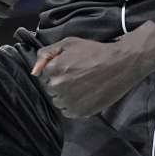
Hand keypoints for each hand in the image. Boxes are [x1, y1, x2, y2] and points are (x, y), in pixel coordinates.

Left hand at [31, 23, 154, 117]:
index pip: (44, 75)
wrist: (120, 64)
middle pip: (50, 89)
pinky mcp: (81, 112)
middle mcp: (58, 86)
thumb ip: (46, 54)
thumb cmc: (93, 51)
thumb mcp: (68, 43)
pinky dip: (74, 105)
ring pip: (58, 101)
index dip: (57, 70)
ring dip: (65, 95)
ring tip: (81, 86)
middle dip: (60, 83)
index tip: (69, 67)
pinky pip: (68, 112)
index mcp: (53, 69)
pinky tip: (85, 95)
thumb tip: (34, 71)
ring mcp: (70, 101)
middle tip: (77, 76)